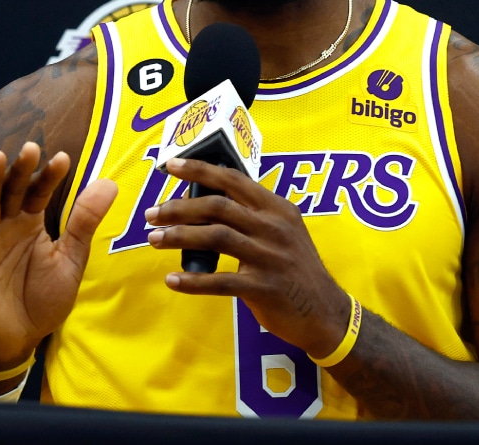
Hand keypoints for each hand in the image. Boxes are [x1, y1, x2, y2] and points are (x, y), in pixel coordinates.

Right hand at [0, 142, 116, 376]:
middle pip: (11, 191)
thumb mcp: (70, 260)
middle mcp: (7, 226)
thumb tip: (110, 183)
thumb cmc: (43, 300)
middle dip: (19, 170)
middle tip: (30, 148)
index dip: (49, 176)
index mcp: (31, 223)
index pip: (39, 192)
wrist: (18, 341)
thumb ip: (84, 223)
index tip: (62, 158)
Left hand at [145, 157, 350, 358]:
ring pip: (216, 237)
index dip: (200, 170)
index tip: (171, 165)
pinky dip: (193, 280)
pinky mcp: (263, 287)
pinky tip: (173, 280)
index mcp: (277, 208)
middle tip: (152, 214)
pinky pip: (220, 281)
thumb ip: (254, 215)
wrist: (326, 312)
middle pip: (218, 206)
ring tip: (154, 239)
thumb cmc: (297, 270)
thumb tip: (210, 200)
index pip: (233, 180)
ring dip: (179, 236)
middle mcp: (274, 227)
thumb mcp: (284, 231)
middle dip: (179, 208)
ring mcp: (269, 257)